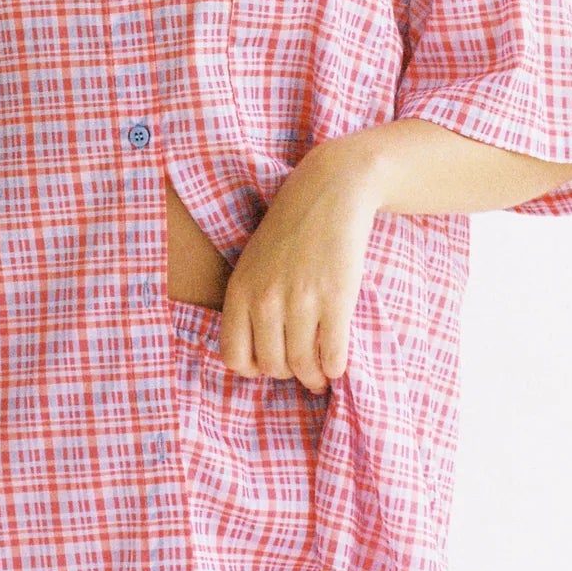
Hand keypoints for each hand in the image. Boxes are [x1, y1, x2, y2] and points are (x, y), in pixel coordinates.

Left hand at [218, 134, 380, 394]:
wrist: (329, 192)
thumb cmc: (290, 229)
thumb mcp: (252, 262)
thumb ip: (249, 303)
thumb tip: (258, 356)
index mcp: (240, 291)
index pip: (234, 357)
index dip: (252, 369)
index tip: (268, 364)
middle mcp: (266, 300)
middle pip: (272, 366)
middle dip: (287, 374)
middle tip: (300, 368)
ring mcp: (301, 301)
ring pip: (303, 365)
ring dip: (313, 377)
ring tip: (319, 375)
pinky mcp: (336, 299)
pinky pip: (333, 354)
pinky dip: (335, 368)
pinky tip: (337, 364)